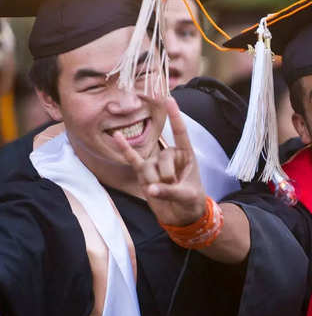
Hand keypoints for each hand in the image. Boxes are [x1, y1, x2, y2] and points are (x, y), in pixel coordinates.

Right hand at [114, 97, 205, 225]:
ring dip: (154, 183)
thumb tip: (150, 190)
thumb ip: (171, 192)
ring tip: (164, 192)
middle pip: (162, 158)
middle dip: (167, 178)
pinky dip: (124, 149)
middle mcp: (170, 155)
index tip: (169, 99)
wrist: (182, 216)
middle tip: (175, 189)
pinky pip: (132, 160)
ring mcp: (155, 163)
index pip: (180, 132)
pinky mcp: (143, 173)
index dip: (175, 116)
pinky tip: (116, 136)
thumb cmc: (191, 202)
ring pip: (148, 167)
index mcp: (187, 154)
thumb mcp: (188, 196)